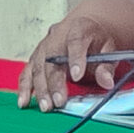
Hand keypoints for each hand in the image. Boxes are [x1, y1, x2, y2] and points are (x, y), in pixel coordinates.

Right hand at [18, 8, 133, 111]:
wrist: (82, 26)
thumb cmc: (95, 39)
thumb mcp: (109, 48)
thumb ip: (107, 65)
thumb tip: (107, 82)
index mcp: (79, 28)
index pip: (76, 41)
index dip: (76, 58)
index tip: (77, 76)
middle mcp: (57, 36)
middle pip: (52, 58)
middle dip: (54, 82)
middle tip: (59, 101)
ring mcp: (44, 46)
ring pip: (38, 67)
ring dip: (40, 88)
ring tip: (46, 106)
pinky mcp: (35, 56)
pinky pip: (27, 72)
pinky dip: (25, 87)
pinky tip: (24, 102)